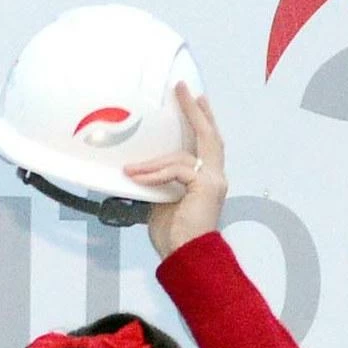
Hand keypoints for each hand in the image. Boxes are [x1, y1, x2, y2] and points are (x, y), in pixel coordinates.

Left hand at [130, 85, 227, 255]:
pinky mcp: (205, 187)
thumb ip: (159, 181)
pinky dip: (155, 173)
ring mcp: (213, 181)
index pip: (207, 143)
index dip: (202, 120)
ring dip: (153, 161)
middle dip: (194, 111)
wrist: (186, 256)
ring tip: (132, 168)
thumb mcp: (162, 200)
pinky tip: (138, 177)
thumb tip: (138, 169)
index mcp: (208, 180)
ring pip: (183, 154)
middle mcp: (216, 177)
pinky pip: (176, 170)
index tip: (196, 99)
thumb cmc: (175, 236)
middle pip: (208, 135)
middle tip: (182, 90)